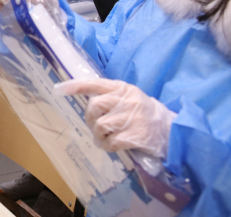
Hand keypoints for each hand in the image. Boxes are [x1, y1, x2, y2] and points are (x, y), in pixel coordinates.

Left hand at [55, 78, 176, 157]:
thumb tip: (88, 106)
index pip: (95, 83)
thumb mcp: (130, 98)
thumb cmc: (145, 114)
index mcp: (123, 88)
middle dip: (90, 119)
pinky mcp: (137, 135)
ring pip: (100, 126)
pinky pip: (111, 142)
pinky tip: (113, 146)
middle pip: (94, 106)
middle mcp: (127, 100)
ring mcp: (132, 117)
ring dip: (99, 136)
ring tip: (106, 139)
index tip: (58, 90)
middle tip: (97, 128)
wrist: (173, 131)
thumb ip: (111, 97)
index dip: (75, 86)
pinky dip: (108, 146)